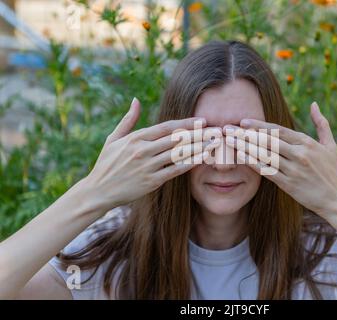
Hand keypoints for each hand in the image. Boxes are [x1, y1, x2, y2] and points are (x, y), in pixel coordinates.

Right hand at [85, 97, 206, 210]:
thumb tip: (136, 100)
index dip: (187, 123)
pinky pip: (174, 170)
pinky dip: (189, 163)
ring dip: (199, 148)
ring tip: (214, 143)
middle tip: (216, 130)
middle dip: (199, 134)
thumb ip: (128, 120)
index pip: (167, 127)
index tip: (202, 121)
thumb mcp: (114, 139)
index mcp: (136, 138)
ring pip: (178, 154)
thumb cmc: (106, 163)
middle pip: (177, 139)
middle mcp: (143, 150)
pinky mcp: (151, 181)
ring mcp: (147, 166)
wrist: (98, 191)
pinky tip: (202, 158)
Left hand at [224, 102, 336, 218]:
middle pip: (268, 141)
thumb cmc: (332, 171)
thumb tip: (314, 104)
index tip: (243, 122)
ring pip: (265, 155)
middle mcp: (300, 154)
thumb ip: (321, 123)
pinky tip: (242, 157)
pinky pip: (268, 171)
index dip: (259, 126)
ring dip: (247, 147)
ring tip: (231, 141)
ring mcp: (294, 169)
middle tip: (229, 130)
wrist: (336, 199)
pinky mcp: (290, 184)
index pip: (278, 131)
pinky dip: (254, 163)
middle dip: (247, 134)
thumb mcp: (330, 145)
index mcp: (307, 143)